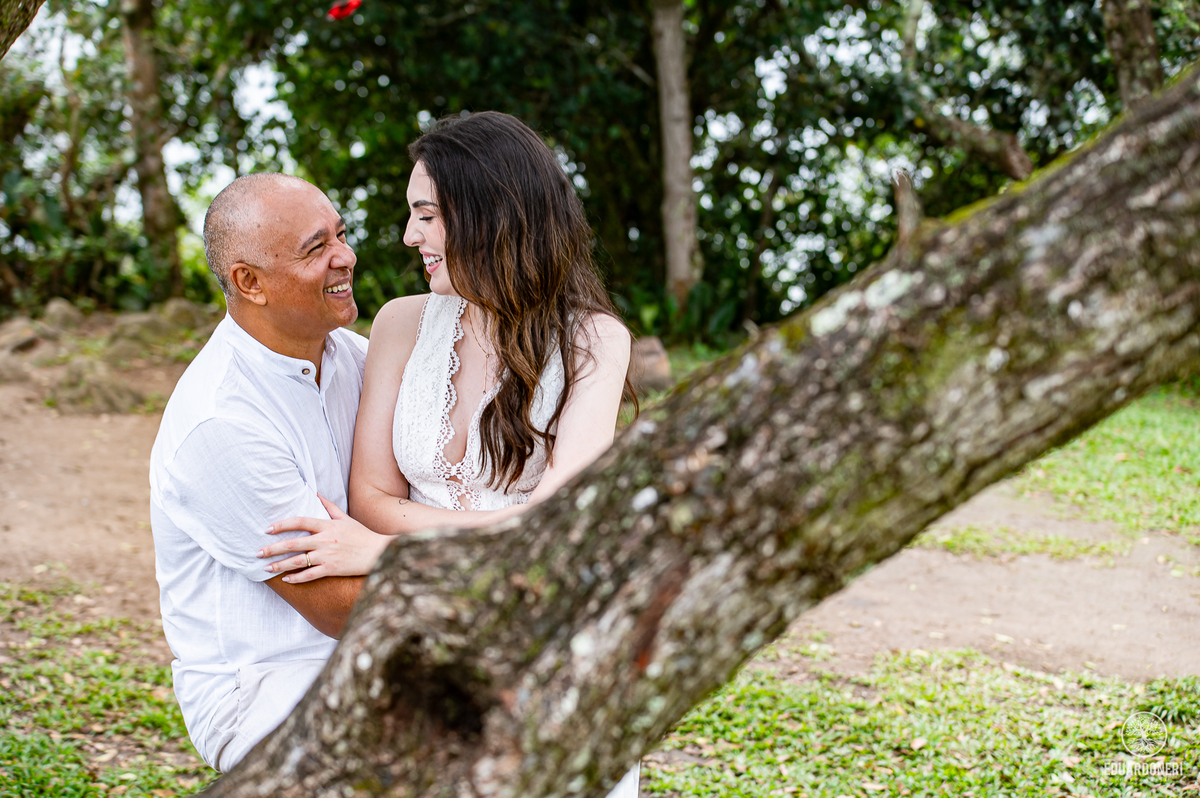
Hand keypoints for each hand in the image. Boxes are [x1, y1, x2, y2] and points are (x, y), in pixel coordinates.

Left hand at [257, 495, 389, 582]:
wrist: (378, 552)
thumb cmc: (362, 535)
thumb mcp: (345, 518)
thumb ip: (329, 507)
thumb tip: (316, 494)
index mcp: (327, 526)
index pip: (300, 522)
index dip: (282, 525)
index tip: (268, 529)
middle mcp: (324, 540)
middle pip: (293, 543)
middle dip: (273, 548)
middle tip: (258, 552)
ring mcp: (327, 556)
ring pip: (298, 561)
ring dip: (279, 565)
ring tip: (266, 568)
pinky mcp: (332, 569)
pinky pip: (310, 575)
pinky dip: (296, 578)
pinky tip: (286, 579)